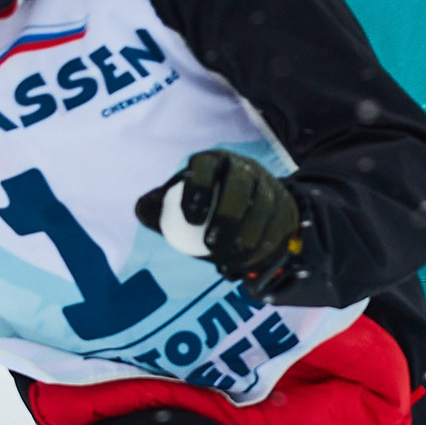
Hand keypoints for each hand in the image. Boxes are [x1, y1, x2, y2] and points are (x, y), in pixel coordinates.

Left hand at [136, 150, 302, 291]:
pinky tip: (246, 262)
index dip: (199, 188)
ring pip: (262, 207)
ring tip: (227, 259)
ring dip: (246, 236)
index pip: (205, 166)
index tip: (191, 217)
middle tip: (210, 244)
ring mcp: (267, 185)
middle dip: (227, 216)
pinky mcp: (284, 206)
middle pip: (240, 186)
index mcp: (213, 162)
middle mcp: (243, 167)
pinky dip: (262, 246)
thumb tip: (141, 209)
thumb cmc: (204, 206)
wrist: (245, 209)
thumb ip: (157, 207)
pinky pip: (277, 224)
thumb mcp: (177, 203)